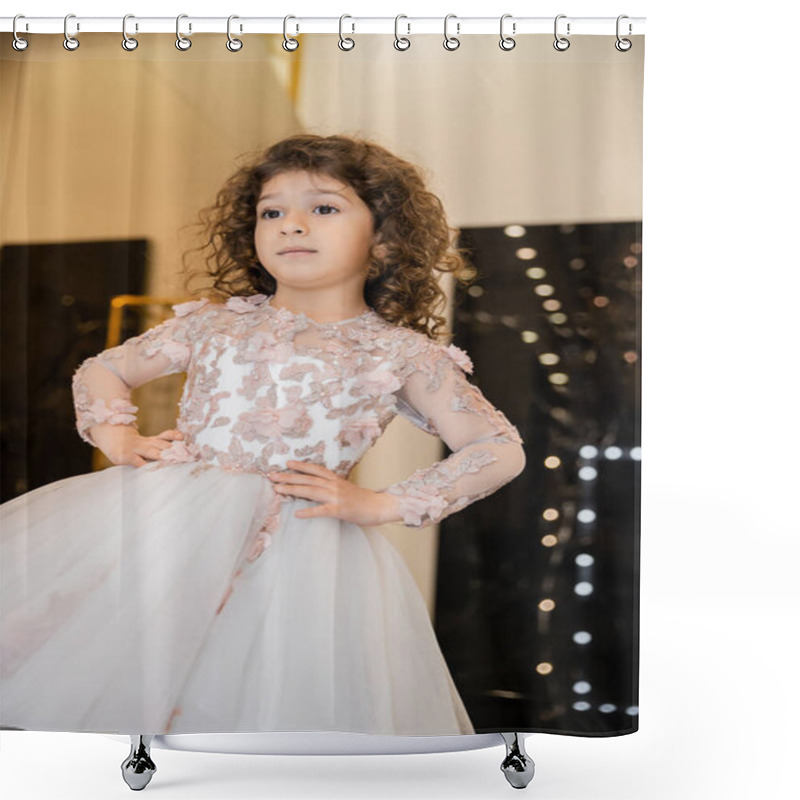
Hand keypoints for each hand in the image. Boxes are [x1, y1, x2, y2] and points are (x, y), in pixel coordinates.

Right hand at [99, 426, 184, 467]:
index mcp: (151, 440)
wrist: (108, 433)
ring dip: (162, 456)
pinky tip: (151, 468)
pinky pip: (137, 462)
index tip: (183, 437)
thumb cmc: (131, 444)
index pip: (165, 436)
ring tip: (171, 460)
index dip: (174, 436)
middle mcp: (144, 443)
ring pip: (151, 452)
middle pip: (161, 444)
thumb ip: (160, 442)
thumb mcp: (146, 442)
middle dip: (172, 450)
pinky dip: (144, 465)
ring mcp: (134, 448)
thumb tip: (179, 442)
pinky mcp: (124, 456)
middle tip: (183, 454)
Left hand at [268, 460, 399, 525]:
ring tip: (278, 490)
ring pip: (311, 491)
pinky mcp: (339, 510)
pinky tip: (297, 514)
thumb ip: (332, 488)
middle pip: (308, 479)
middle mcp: (334, 485)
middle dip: (289, 477)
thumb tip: (318, 489)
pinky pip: (321, 510)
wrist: (380, 506)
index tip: (287, 463)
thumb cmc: (363, 500)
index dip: (301, 466)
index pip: (316, 470)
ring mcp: (336, 497)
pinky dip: (309, 512)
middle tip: (272, 476)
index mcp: (336, 480)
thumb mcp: (346, 489)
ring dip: (293, 489)